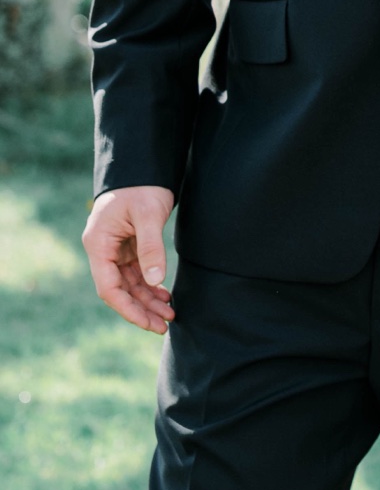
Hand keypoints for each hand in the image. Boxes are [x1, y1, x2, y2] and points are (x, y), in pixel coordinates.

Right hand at [82, 186, 175, 333]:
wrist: (145, 165)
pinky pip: (137, 272)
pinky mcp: (127, 245)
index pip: (109, 287)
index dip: (128, 309)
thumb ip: (151, 247)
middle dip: (141, 309)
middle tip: (165, 324)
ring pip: (129, 283)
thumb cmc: (142, 186)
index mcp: (99, 244)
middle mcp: (103, 249)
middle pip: (120, 289)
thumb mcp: (148, 215)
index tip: (148, 323)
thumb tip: (156, 279)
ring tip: (170, 312)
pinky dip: (150, 284)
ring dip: (148, 299)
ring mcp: (114, 248)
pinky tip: (165, 294)